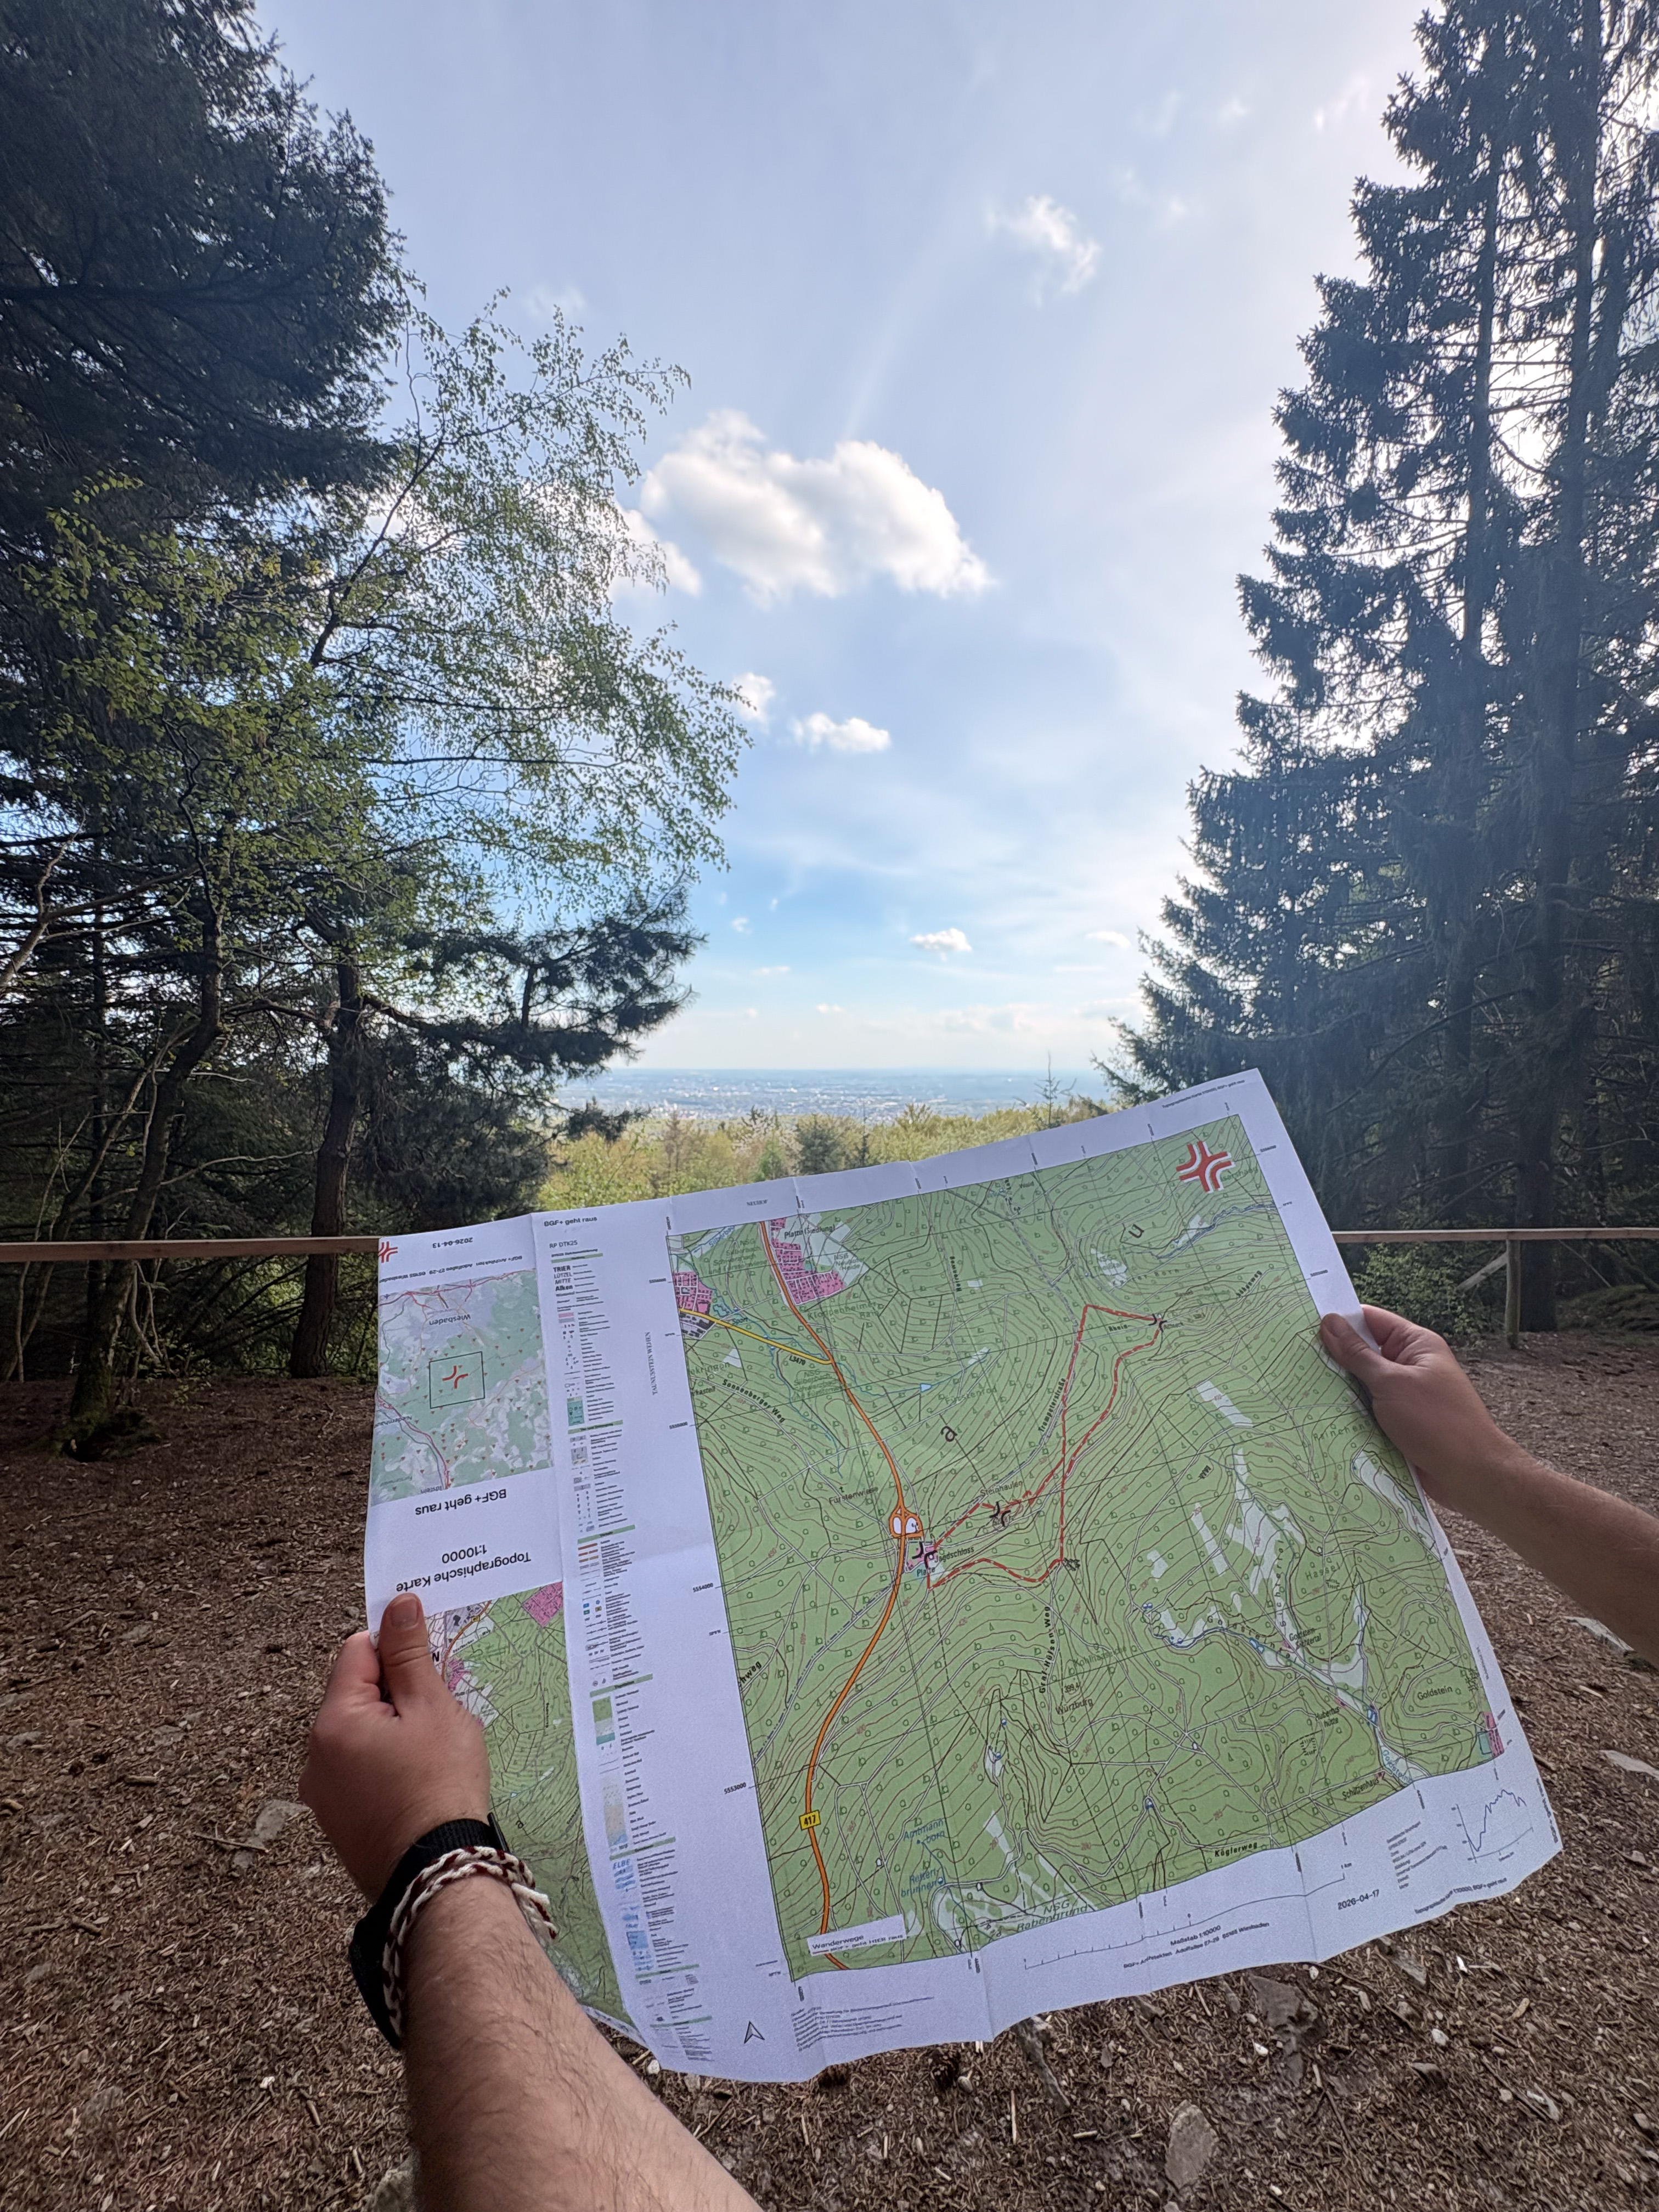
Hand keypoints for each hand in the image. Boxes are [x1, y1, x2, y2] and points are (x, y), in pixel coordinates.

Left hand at [299, 1591, 490, 1897]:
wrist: (435, 1875)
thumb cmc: (439, 1786)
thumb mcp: (432, 1708)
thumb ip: (411, 1653)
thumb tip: (399, 1603)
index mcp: (333, 1721)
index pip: (358, 1651)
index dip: (397, 1649)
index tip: (431, 1663)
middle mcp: (314, 1756)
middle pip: (357, 1694)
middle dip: (398, 1694)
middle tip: (440, 1715)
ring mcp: (322, 1793)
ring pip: (360, 1734)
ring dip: (393, 1731)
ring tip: (432, 1755)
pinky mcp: (337, 1821)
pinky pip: (360, 1771)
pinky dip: (386, 1766)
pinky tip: (419, 1784)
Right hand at [1318, 1304, 1521, 1510]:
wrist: (1470, 1475)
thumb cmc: (1438, 1423)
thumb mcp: (1391, 1383)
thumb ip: (1358, 1355)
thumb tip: (1330, 1323)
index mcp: (1416, 1345)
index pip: (1371, 1320)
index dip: (1339, 1321)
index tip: (1303, 1325)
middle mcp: (1410, 1367)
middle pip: (1363, 1353)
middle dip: (1334, 1359)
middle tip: (1295, 1360)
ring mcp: (1404, 1397)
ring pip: (1361, 1386)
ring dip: (1340, 1391)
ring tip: (1302, 1390)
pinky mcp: (1398, 1424)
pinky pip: (1367, 1412)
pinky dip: (1350, 1414)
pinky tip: (1322, 1417)